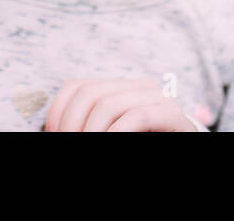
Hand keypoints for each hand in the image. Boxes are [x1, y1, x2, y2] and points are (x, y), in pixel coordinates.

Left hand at [43, 78, 198, 131]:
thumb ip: (90, 125)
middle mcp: (136, 85)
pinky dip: (116, 134)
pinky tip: (109, 144)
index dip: (58, 110)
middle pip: (88, 93)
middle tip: (68, 143)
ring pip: (108, 104)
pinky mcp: (171, 113)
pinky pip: (136, 116)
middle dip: (71, 124)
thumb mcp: (111, 131)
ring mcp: (156, 96)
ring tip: (86, 148)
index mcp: (118, 87)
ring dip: (91, 132)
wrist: (182, 141)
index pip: (75, 86)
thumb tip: (51, 131)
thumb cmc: (144, 141)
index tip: (52, 134)